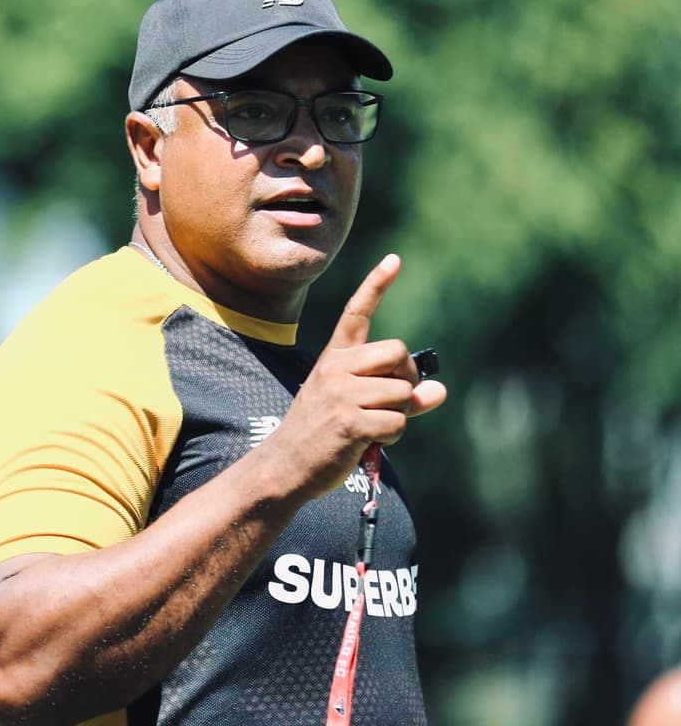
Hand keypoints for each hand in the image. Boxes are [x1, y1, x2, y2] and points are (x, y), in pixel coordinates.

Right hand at [265, 254, 446, 498]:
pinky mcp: (349, 421)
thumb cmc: (323, 434)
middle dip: (407, 380)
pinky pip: (397, 421)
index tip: (395, 259)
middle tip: (393, 401)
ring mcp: (341, 394)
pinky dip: (392, 436)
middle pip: (399, 354)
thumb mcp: (354, 406)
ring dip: (400, 416)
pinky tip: (369, 442)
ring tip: (373, 427)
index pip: (357, 313)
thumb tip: (439, 390)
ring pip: (403, 393)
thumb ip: (398, 396)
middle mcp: (336, 368)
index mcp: (335, 358)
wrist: (286, 466)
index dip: (377, 285)